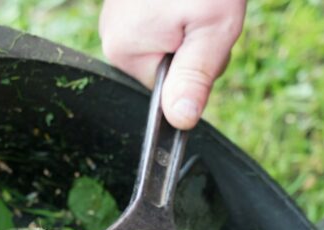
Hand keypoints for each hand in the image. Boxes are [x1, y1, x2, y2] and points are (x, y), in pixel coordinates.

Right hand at [99, 0, 245, 128]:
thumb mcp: (211, 30)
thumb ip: (194, 78)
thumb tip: (180, 122)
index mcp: (124, 50)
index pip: (165, 90)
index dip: (194, 70)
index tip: (206, 38)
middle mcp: (111, 35)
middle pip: (164, 66)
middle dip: (193, 48)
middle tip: (207, 15)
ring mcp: (117, 16)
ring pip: (165, 43)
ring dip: (190, 29)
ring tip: (200, 2)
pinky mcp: (128, 3)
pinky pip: (159, 23)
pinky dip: (180, 12)